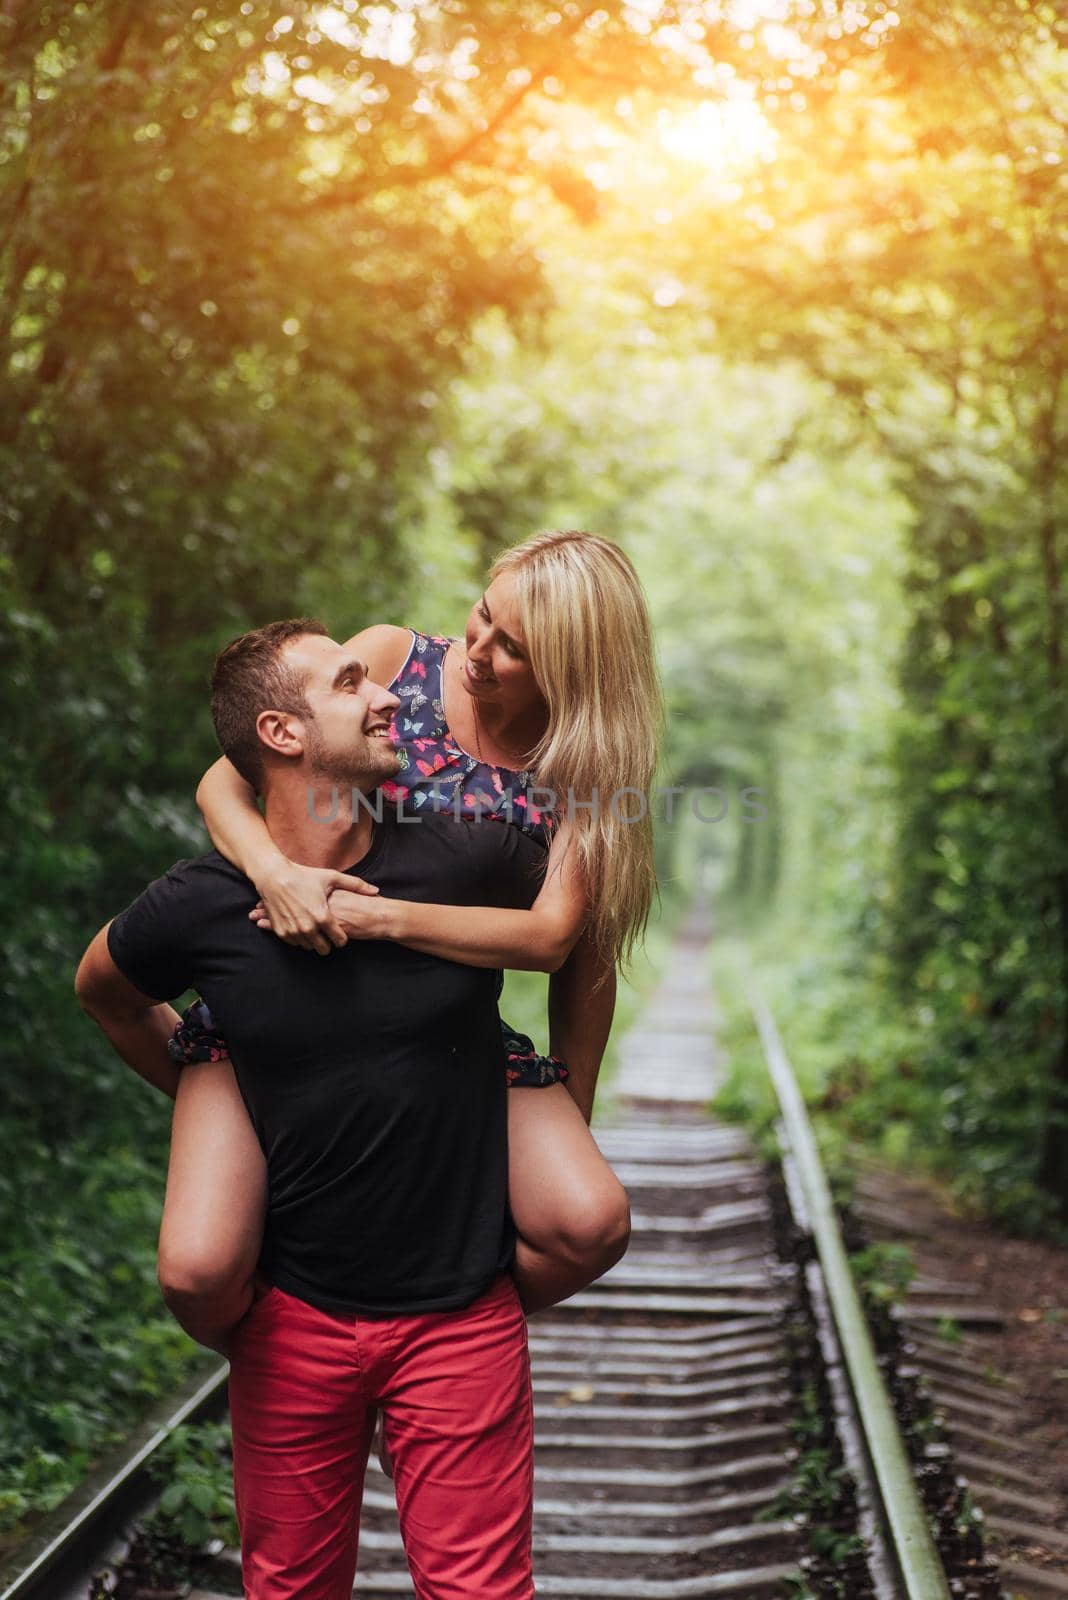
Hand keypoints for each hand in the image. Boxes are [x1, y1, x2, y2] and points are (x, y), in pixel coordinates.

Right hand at [249, 862, 378, 954]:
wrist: (274, 876)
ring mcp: (293, 932)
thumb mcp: (331, 877)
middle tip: (327, 933)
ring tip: (314, 928)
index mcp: (323, 917)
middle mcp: (308, 928)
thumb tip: (376, 891)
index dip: (342, 938)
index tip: (341, 933)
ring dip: (313, 940)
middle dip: (328, 943)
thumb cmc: (303, 875)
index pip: (340, 941)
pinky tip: (302, 927)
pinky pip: (295, 943)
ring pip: (309, 947)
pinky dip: (299, 938)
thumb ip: (356, 885)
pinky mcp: (281, 932)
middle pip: (324, 949)